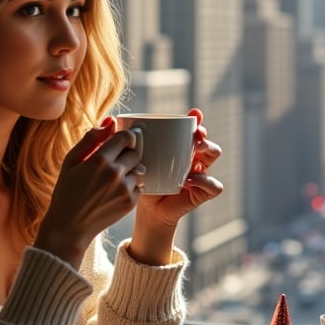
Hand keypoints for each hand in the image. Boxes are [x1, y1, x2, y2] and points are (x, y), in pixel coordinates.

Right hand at [35, 118, 144, 267]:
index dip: (124, 137)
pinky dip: (130, 186)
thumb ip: (91, 138)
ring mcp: (124, 189)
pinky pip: (139, 186)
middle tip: (112, 162)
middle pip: (135, 152)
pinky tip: (114, 192)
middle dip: (126, 153)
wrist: (69, 227)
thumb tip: (110, 121)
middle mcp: (115, 173)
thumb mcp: (71, 161)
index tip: (119, 142)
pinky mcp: (130, 202)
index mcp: (100, 160)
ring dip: (129, 170)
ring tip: (112, 179)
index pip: (127, 137)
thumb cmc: (66, 191)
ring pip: (138, 169)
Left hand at [128, 108, 222, 264]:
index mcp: (179, 145)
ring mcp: (200, 172)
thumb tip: (110, 119)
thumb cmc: (140, 181)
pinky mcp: (202, 192)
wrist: (146, 210)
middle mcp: (192, 156)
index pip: (191, 128)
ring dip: (208, 150)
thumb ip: (125, 142)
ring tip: (196, 151)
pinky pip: (214, 185)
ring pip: (214, 154)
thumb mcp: (133, 160)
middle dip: (203, 133)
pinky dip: (205, 181)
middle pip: (205, 137)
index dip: (196, 119)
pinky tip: (189, 181)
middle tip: (196, 134)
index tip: (194, 114)